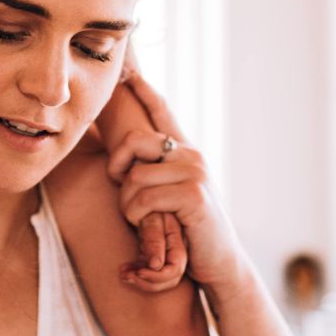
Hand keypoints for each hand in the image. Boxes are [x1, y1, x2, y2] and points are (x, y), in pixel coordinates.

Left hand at [106, 73, 243, 291]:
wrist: (219, 263)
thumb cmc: (188, 232)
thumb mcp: (170, 196)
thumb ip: (156, 173)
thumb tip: (128, 159)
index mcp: (185, 152)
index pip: (160, 111)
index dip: (142, 89)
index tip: (128, 71)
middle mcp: (191, 155)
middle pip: (134, 140)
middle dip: (117, 167)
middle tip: (122, 190)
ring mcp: (194, 173)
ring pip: (133, 175)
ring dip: (127, 204)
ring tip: (140, 220)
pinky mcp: (193, 195)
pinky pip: (142, 197)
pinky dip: (136, 216)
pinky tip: (149, 227)